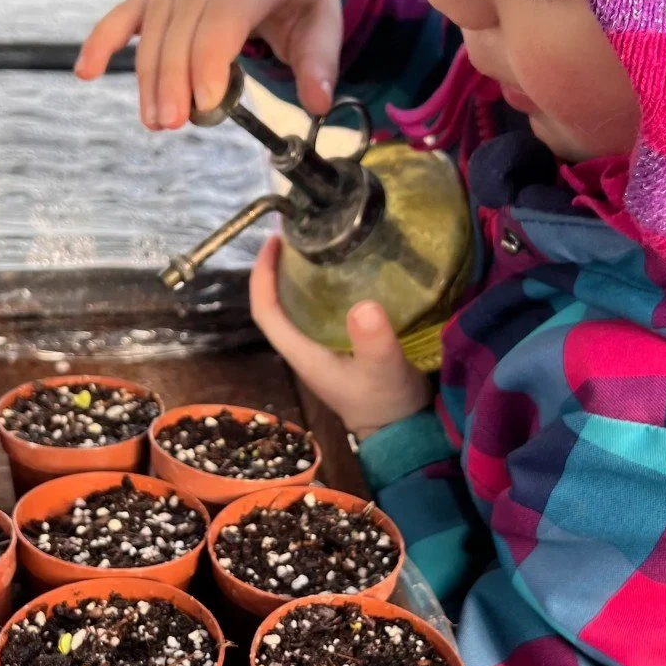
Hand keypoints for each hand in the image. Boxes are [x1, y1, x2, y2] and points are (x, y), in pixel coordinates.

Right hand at [75, 0, 342, 127]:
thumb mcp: (325, 22)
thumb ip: (320, 64)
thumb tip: (317, 104)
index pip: (222, 17)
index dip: (208, 62)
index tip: (203, 105)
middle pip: (182, 24)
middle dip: (173, 77)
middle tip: (171, 124)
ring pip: (154, 24)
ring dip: (149, 75)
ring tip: (153, 120)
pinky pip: (128, 11)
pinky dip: (105, 40)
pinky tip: (87, 71)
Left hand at [250, 238, 431, 440]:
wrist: (402, 433)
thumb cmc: (387, 405)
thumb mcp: (385, 371)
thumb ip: (375, 342)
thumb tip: (364, 305)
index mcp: (304, 353)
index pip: (266, 311)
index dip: (262, 276)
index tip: (272, 242)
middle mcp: (306, 348)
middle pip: (278, 303)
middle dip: (280, 268)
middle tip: (297, 233)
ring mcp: (321, 348)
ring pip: (298, 306)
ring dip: (300, 276)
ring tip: (317, 243)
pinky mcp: (340, 346)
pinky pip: (320, 310)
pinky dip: (324, 287)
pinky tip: (343, 270)